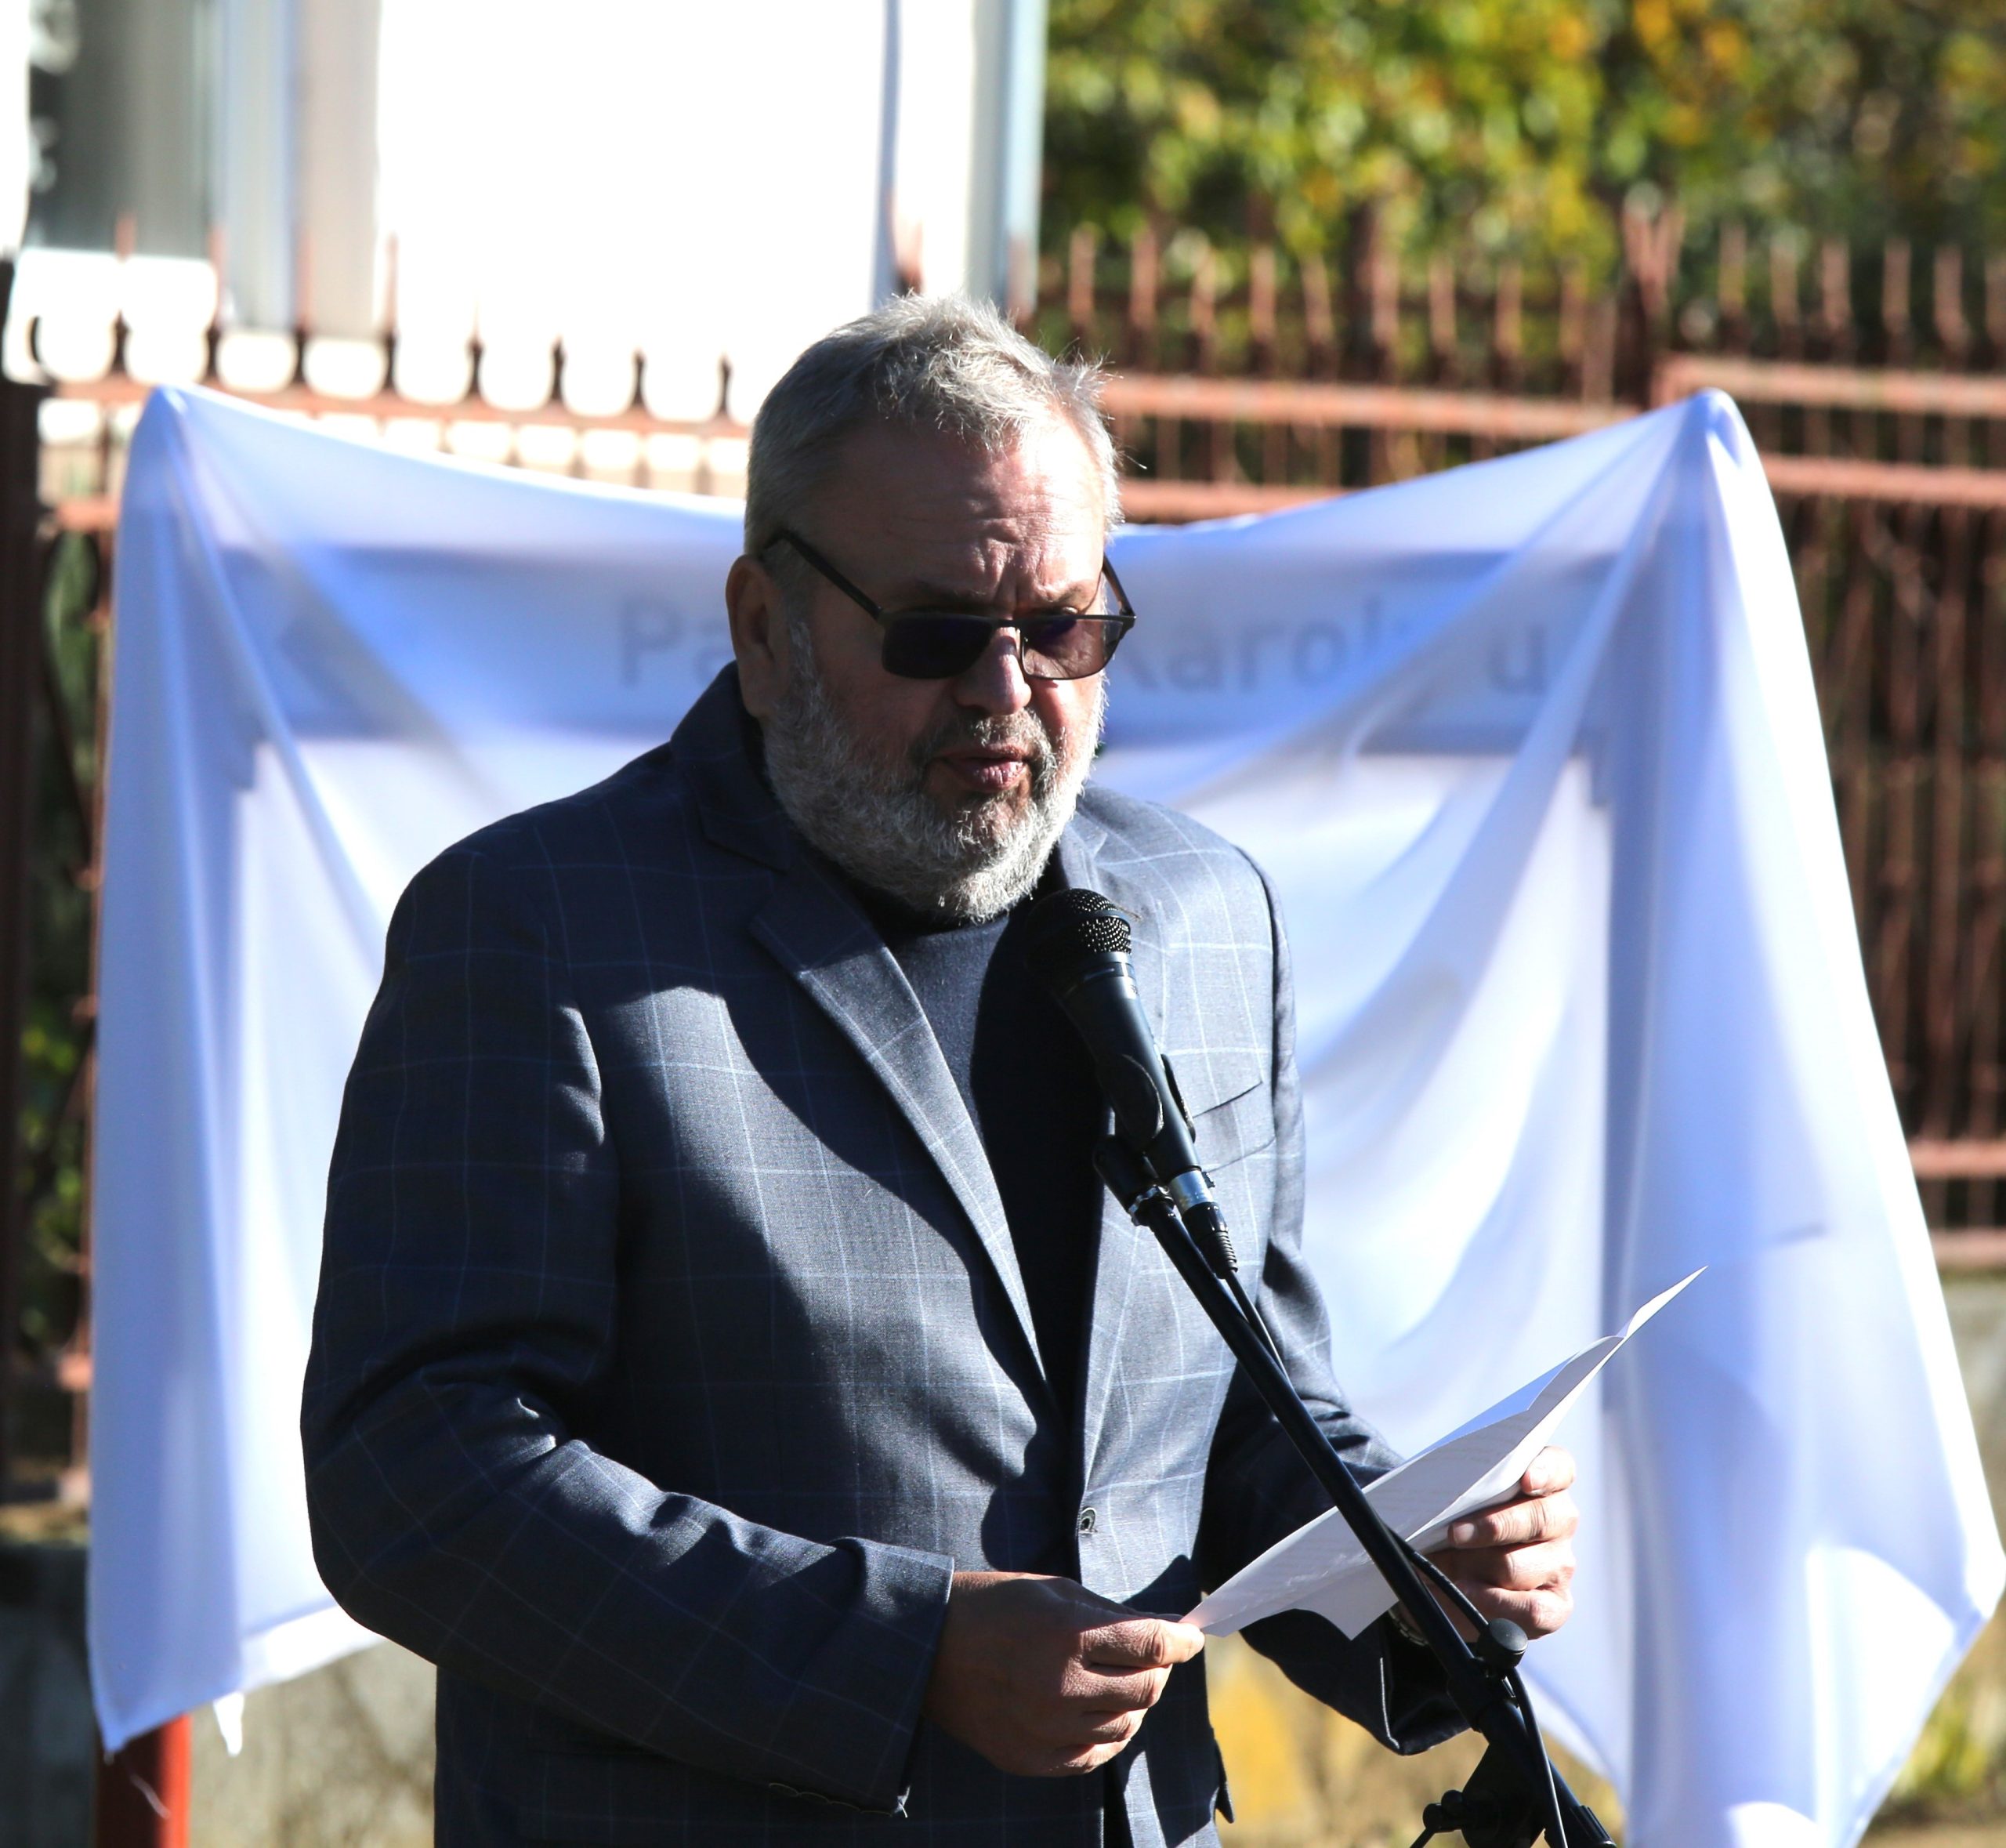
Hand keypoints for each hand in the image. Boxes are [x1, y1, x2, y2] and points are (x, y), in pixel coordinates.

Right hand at [922, 1571, 1205, 1776]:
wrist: (927, 1647)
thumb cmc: (993, 1606)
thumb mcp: (1054, 1592)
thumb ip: (1113, 1614)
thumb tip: (1168, 1628)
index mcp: (1067, 1636)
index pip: (1151, 1644)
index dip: (1181, 1640)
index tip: (1191, 1636)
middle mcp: (1060, 1688)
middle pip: (1146, 1689)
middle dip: (1160, 1668)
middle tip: (1153, 1654)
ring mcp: (1045, 1730)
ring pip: (1126, 1725)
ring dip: (1135, 1701)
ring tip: (1120, 1679)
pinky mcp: (1031, 1759)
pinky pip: (1093, 1755)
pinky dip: (1108, 1733)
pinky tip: (1099, 1711)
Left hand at [1423, 1445, 1577, 1640]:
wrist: (1450, 1570)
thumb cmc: (1457, 1521)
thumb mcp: (1456, 1499)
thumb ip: (1462, 1491)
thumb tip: (1446, 1505)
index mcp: (1544, 1483)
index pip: (1559, 1468)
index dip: (1545, 1471)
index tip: (1525, 1480)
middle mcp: (1560, 1521)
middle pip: (1540, 1519)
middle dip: (1493, 1527)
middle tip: (1455, 1534)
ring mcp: (1560, 1563)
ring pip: (1523, 1565)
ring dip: (1479, 1568)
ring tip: (1448, 1568)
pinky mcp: (1555, 1604)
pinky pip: (1532, 1609)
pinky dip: (1494, 1603)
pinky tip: (1468, 1593)